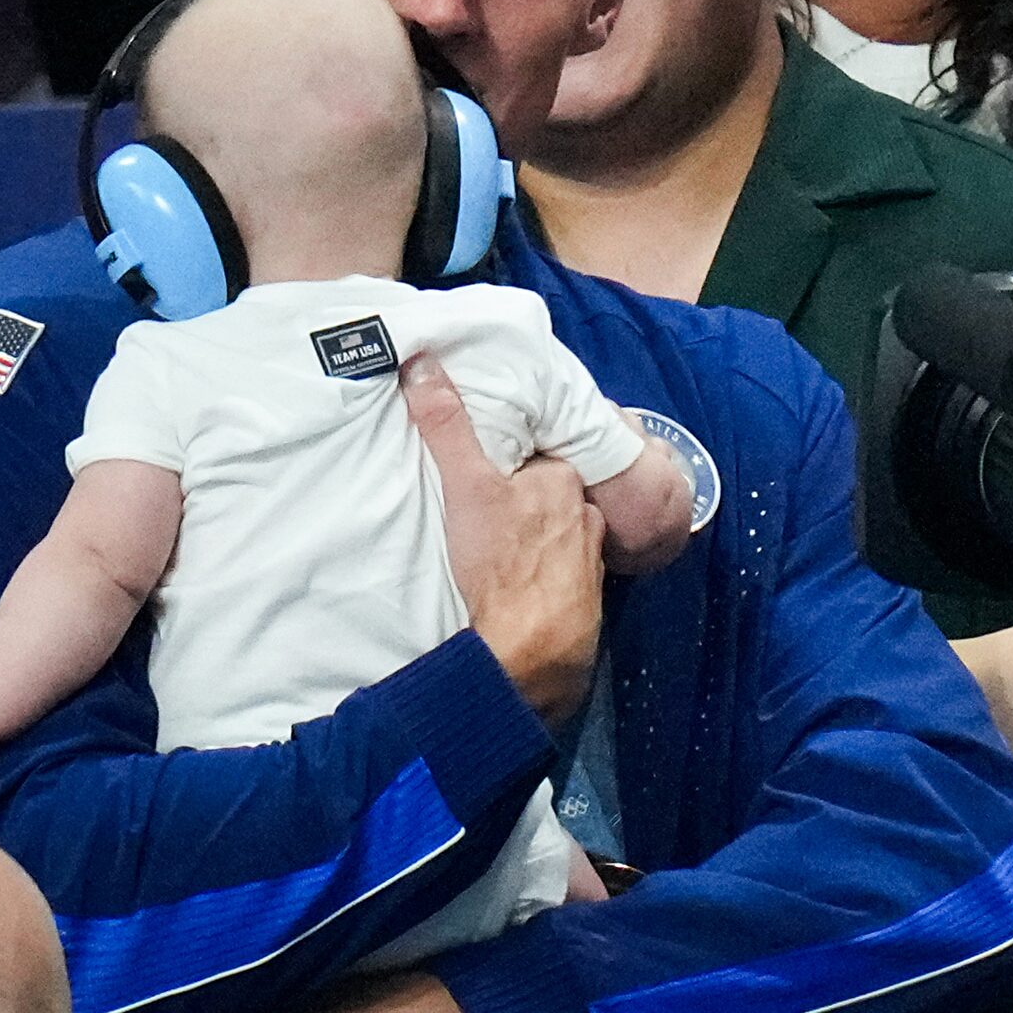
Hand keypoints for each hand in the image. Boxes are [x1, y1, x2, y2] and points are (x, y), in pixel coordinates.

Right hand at [404, 355, 601, 724]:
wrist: (533, 648)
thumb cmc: (502, 563)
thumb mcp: (466, 486)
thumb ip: (447, 426)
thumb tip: (423, 363)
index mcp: (562, 475)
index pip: (536, 447)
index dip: (510, 450)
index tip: (487, 457)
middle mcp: (586, 508)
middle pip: (551, 484)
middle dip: (525, 488)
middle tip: (488, 497)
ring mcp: (590, 551)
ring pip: (561, 524)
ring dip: (539, 527)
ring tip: (504, 534)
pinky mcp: (585, 590)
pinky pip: (565, 563)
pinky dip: (547, 563)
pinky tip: (522, 571)